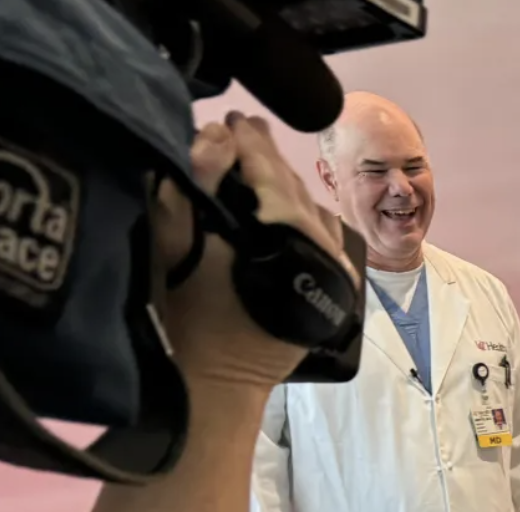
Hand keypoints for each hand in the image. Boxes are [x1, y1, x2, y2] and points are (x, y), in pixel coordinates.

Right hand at [154, 114, 352, 390]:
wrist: (220, 380)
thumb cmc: (192, 316)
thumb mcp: (180, 243)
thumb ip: (198, 186)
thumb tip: (218, 138)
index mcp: (288, 238)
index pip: (272, 177)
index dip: (251, 145)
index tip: (233, 118)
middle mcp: (322, 255)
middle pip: (297, 193)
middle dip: (270, 158)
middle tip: (246, 127)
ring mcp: (334, 275)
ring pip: (315, 214)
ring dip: (288, 184)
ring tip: (262, 158)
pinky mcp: (335, 292)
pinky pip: (326, 239)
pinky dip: (307, 214)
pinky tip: (290, 201)